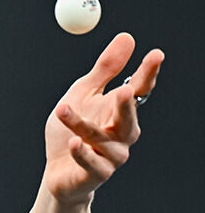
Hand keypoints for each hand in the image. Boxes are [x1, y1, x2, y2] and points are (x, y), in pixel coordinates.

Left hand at [43, 32, 163, 203]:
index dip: (147, 74)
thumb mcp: (82, 95)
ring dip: (81, 124)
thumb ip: (104, 70)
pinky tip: (73, 143)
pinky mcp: (97, 174)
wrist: (57, 172)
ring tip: (62, 109)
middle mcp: (121, 135)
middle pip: (129, 118)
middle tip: (125, 90)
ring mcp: (112, 156)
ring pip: (102, 139)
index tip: (156, 54)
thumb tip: (127, 37)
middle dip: (127, 105)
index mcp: (119, 111)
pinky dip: (82, 152)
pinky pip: (92, 163)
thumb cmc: (69, 132)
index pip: (139, 90)